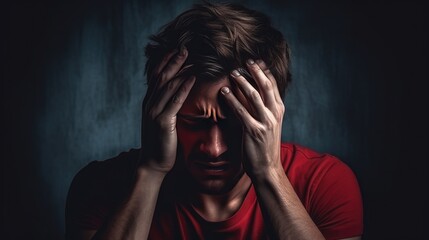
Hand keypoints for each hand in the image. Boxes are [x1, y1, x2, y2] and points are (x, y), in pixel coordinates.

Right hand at [140, 48, 194, 172]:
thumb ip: (167, 107)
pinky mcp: (163, 122)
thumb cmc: (161, 143)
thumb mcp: (162, 121)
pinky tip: (192, 78)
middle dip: (173, 61)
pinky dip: (183, 88)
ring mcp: (154, 112)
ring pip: (167, 85)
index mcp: (149, 103)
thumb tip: (179, 95)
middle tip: (185, 48)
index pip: (156, 76)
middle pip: (161, 77)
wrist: (153, 163)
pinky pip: (174, 101)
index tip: (176, 50)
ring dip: (180, 70)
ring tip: (191, 59)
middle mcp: (149, 104)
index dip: (165, 62)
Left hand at [220, 59, 284, 177]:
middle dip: (255, 71)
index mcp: (279, 110)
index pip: (273, 85)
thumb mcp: (270, 124)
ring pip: (254, 95)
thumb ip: (264, 108)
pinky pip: (241, 111)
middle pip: (265, 86)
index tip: (256, 60)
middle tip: (245, 61)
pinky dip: (232, 99)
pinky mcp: (254, 131)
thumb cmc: (265, 145)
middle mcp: (274, 114)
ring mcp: (265, 122)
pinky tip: (224, 92)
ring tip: (233, 73)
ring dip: (243, 82)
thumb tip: (253, 93)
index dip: (264, 71)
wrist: (268, 167)